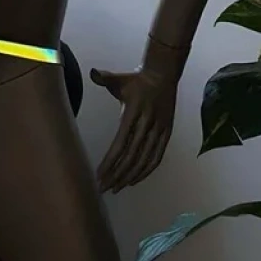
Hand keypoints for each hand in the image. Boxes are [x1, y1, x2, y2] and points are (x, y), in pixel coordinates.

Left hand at [90, 63, 178, 193]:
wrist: (163, 75)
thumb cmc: (136, 80)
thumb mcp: (119, 79)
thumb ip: (104, 78)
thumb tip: (93, 73)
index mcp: (133, 113)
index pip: (120, 144)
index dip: (110, 162)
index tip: (99, 175)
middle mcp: (147, 124)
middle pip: (131, 156)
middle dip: (117, 175)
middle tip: (103, 188)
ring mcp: (159, 130)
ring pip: (145, 160)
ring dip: (130, 176)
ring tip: (117, 188)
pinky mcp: (167, 133)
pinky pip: (157, 156)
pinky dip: (147, 170)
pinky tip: (135, 179)